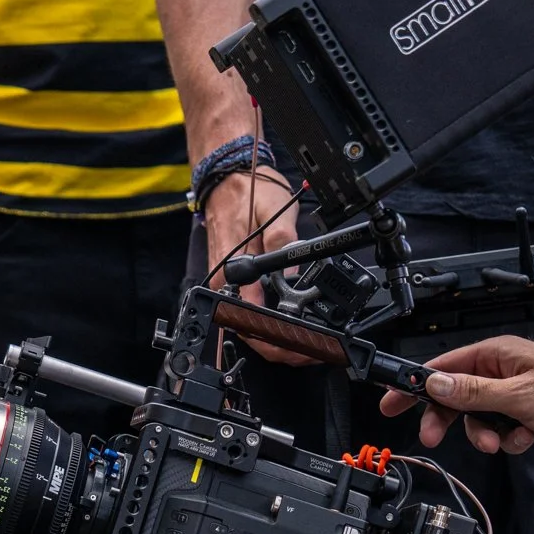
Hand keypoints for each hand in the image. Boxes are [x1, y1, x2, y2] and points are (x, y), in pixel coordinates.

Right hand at [202, 166, 315, 365]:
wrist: (227, 179)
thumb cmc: (249, 191)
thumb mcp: (274, 211)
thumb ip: (283, 243)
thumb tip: (292, 274)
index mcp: (231, 269)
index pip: (251, 316)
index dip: (278, 337)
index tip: (300, 346)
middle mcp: (223, 281)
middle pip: (248, 330)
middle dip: (279, 347)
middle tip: (309, 354)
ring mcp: (225, 284)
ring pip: (247, 326)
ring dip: (274, 341)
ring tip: (305, 347)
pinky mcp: (230, 283)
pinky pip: (246, 313)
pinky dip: (267, 326)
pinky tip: (288, 330)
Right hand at [378, 335, 533, 457]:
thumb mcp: (518, 395)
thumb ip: (472, 392)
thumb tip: (436, 383)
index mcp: (499, 354)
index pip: (444, 366)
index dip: (417, 385)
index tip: (395, 401)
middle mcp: (505, 371)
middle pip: (457, 394)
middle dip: (448, 418)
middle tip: (433, 436)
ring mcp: (517, 393)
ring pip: (479, 416)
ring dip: (483, 433)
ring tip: (497, 442)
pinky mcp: (529, 414)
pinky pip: (501, 428)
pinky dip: (507, 438)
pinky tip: (523, 439)